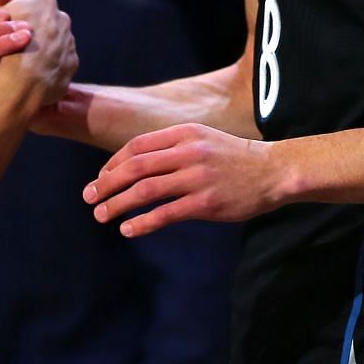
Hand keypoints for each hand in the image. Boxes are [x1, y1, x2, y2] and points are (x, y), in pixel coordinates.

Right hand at [0, 0, 77, 104]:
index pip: (19, 2)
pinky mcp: (71, 67)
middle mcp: (61, 18)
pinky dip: (44, 68)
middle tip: (5, 47)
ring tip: (14, 65)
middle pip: (36, 23)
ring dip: (34, 51)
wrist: (17, 88)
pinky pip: (55, 64)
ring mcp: (69, 43)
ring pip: (48, 43)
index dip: (5, 15)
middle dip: (22, 32)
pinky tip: (28, 77)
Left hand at [84, 123, 282, 236]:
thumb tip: (134, 165)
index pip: (137, 146)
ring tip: (101, 215)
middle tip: (89, 197)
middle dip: (105, 184)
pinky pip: (165, 213)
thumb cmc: (234, 158)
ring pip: (144, 191)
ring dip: (117, 204)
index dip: (113, 163)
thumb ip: (172, 147)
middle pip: (134, 167)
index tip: (100, 179)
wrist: (274, 170)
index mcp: (184, 133)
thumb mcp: (203, 139)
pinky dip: (141, 222)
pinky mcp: (205, 203)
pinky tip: (128, 229)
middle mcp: (188, 152)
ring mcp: (197, 178)